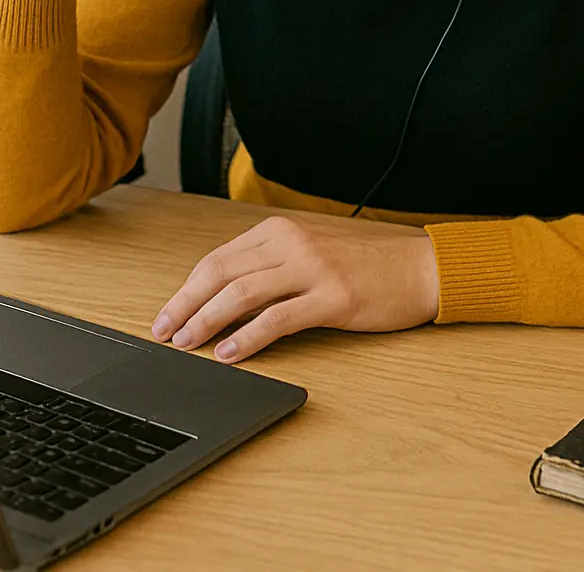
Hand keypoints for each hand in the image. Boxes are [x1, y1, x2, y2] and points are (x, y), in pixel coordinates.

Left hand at [151, 214, 439, 362]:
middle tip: (164, 331)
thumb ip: (272, 264)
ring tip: (187, 343)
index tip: (168, 313)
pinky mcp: (332, 298)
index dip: (187, 288)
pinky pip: (278, 319)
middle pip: (221, 273)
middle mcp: (293, 242)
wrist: (419, 268)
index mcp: (282, 229)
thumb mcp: (312, 251)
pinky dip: (247, 338)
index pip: (219, 258)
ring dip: (207, 321)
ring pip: (242, 294)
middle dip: (185, 305)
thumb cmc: (366, 264)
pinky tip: (230, 353)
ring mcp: (313, 268)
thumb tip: (223, 296)